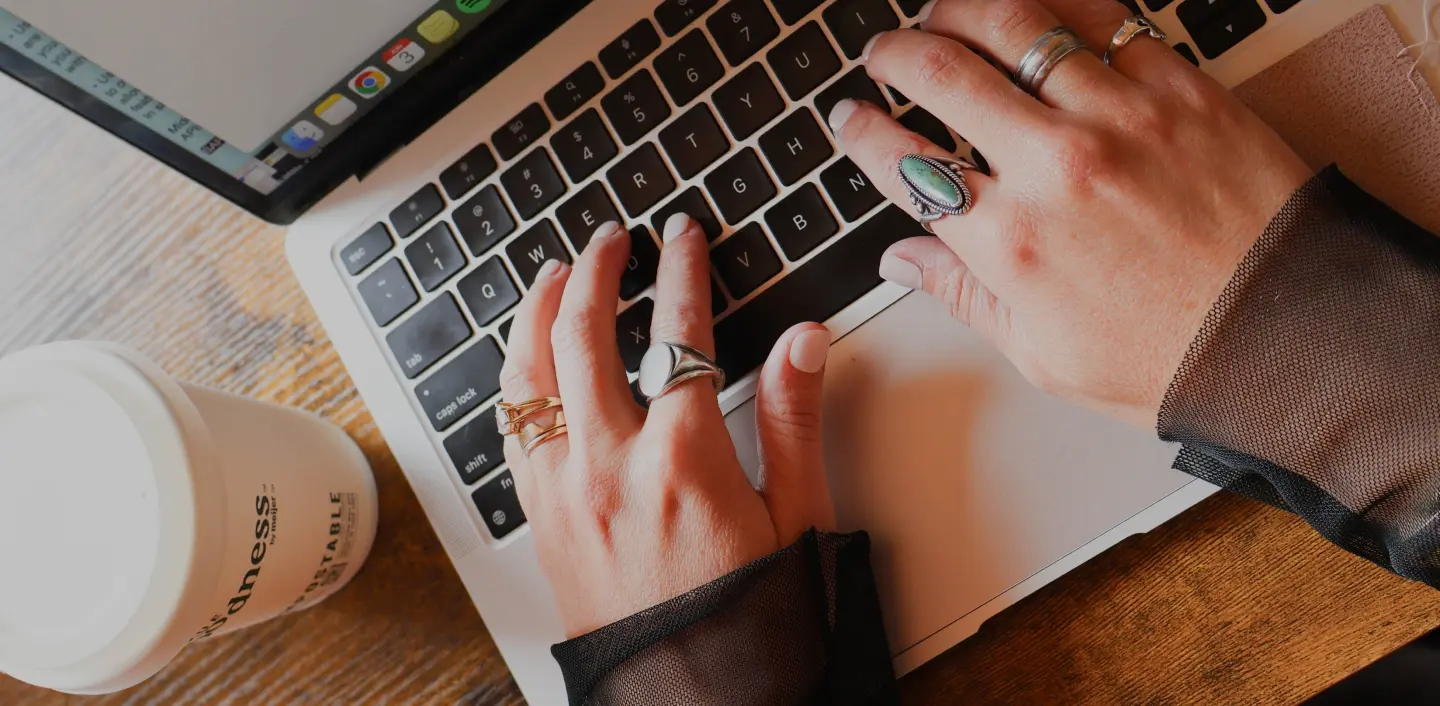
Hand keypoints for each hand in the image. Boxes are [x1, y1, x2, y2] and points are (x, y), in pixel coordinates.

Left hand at [499, 215, 836, 636]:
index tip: (681, 236)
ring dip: (539, 312)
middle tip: (611, 238)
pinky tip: (529, 359)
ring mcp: (563, 492)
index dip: (681, 271)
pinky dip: (517, 376)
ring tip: (555, 274)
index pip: (677, 333)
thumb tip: (804, 340)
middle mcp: (608, 467)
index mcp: (680, 460)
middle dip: (597, 270)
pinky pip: (513, 428)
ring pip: (529, 375)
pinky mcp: (542, 519)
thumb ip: (793, 419)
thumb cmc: (751, 617)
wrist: (692, 698)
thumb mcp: (796, 519)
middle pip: (584, 335)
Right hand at [830, 0, 1311, 427]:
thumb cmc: (1173, 355)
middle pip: (941, 73)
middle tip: (886, 54)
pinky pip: (1102, 19)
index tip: (849, 119)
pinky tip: (1039, 14)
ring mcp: (1117, 116)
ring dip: (962, 8)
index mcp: (1009, 243)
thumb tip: (904, 259)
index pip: (903, 163)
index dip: (860, 132)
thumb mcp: (1045, 352)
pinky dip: (1058, 9)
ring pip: (1014, 23)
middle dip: (895, 53)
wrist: (1291, 335)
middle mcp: (1053, 167)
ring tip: (945, 13)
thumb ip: (964, 296)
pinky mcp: (1177, 85)